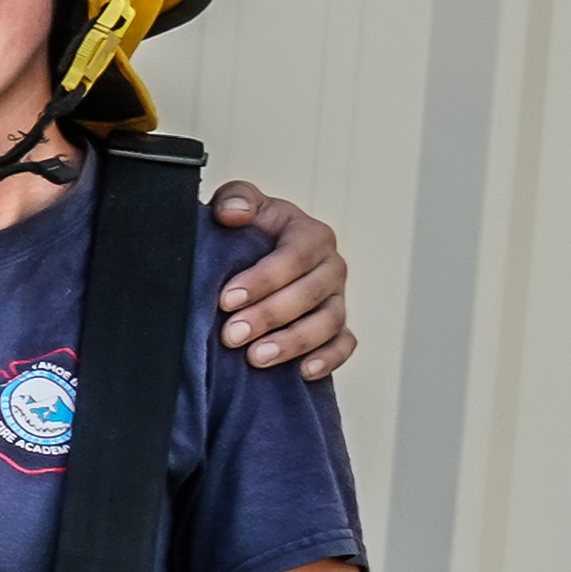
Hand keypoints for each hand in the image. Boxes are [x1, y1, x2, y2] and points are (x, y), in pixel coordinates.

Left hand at [207, 181, 353, 379]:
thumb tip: (233, 213)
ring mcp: (336, 299)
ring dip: (293, 342)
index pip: (295, 256)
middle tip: (231, 335)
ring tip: (256, 358)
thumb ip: (236, 199)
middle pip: (309, 293)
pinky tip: (302, 372)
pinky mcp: (337, 329)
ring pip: (328, 322)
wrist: (250, 262)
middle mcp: (330, 267)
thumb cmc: (246, 234)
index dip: (263, 278)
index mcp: (310, 235)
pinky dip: (328, 359)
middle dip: (269, 315)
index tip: (226, 299)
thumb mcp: (239, 206)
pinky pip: (344, 345)